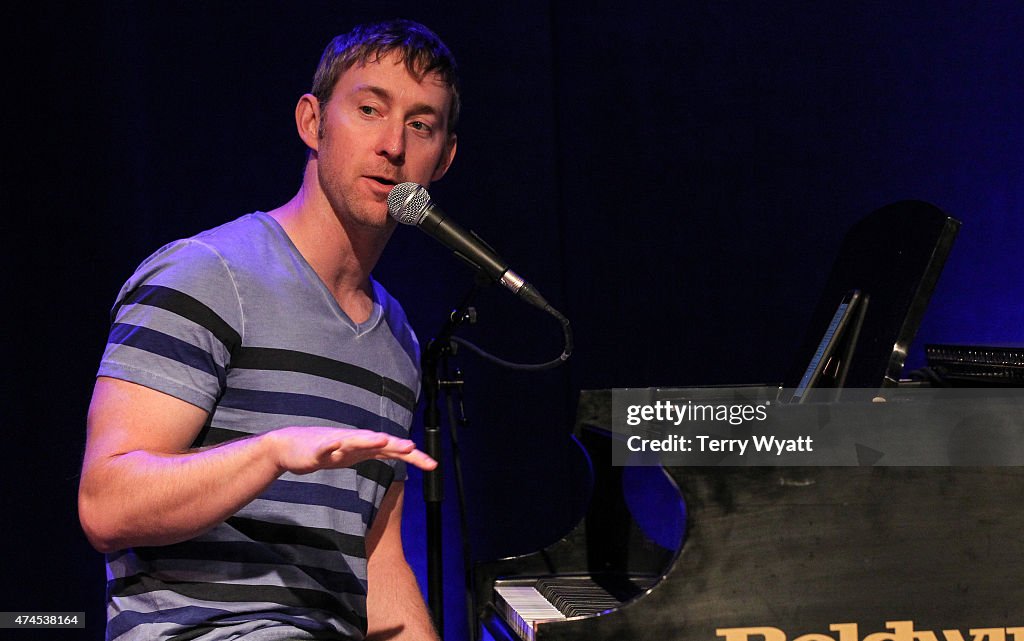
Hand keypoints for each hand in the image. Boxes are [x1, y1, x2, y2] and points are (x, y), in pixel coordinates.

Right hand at [266, 426, 436, 474]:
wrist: (288, 446)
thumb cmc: (323, 450)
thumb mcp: (353, 455)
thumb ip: (374, 453)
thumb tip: (398, 453)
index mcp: (364, 447)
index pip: (393, 451)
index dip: (413, 457)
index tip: (432, 465)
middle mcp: (353, 441)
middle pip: (378, 443)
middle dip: (395, 445)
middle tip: (413, 448)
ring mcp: (334, 443)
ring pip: (353, 440)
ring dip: (367, 440)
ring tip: (382, 440)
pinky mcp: (316, 449)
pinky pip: (324, 448)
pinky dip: (330, 446)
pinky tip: (334, 444)